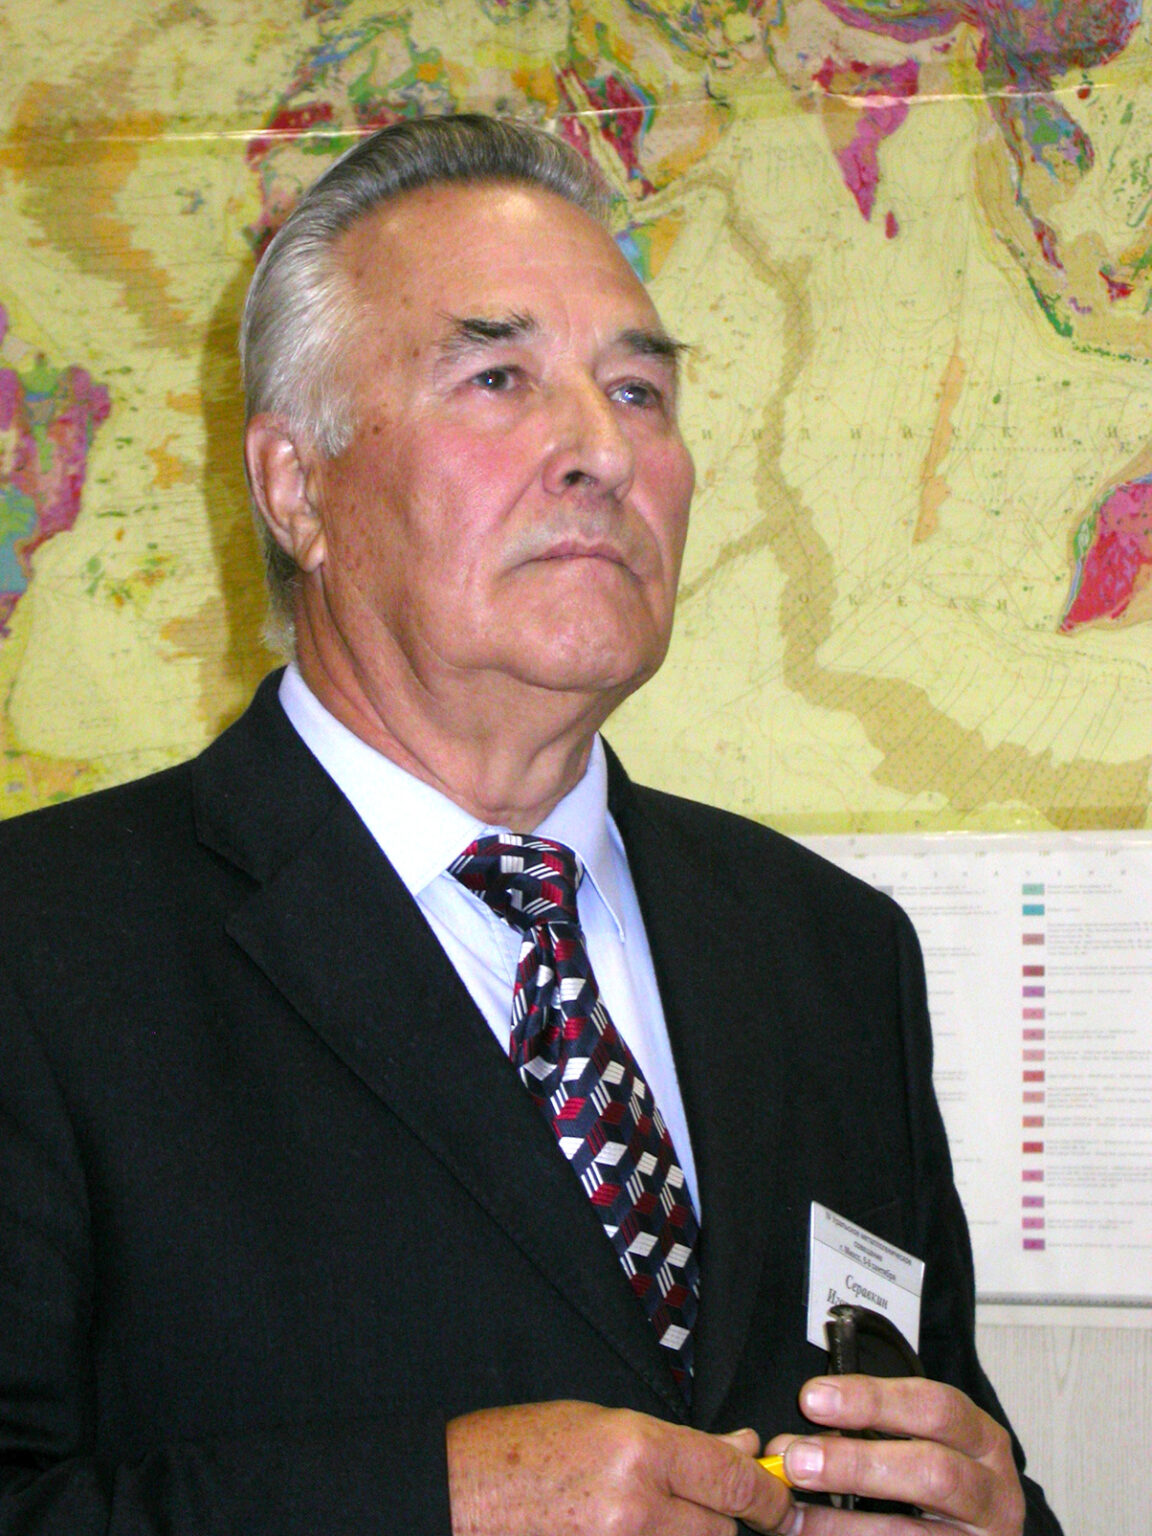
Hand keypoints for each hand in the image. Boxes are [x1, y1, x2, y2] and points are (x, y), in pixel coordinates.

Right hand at [447, 1399, 799, 1535]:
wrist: (459, 1493)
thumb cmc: (519, 1450)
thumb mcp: (602, 1422)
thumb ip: (674, 1442)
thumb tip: (736, 1451)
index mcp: (637, 1450)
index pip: (732, 1480)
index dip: (768, 1494)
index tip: (778, 1499)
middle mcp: (635, 1506)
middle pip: (720, 1531)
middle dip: (723, 1521)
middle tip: (707, 1506)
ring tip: (660, 1518)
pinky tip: (644, 1532)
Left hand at [768, 1374, 1025, 1534]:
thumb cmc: (935, 1478)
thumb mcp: (922, 1442)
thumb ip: (871, 1432)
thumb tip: (790, 1443)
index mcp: (982, 1441)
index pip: (936, 1407)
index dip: (873, 1400)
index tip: (812, 1399)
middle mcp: (993, 1494)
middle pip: (933, 1472)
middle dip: (857, 1464)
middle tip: (796, 1459)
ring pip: (913, 1534)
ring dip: (842, 1523)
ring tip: (791, 1513)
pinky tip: (812, 1535)